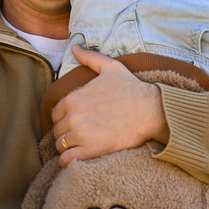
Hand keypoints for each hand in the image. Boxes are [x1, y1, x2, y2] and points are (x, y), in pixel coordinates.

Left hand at [51, 46, 165, 165]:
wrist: (151, 110)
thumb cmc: (132, 88)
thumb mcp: (111, 68)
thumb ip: (90, 58)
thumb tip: (75, 47)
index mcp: (73, 98)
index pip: (56, 114)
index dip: (65, 119)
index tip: (78, 123)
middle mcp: (73, 116)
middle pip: (58, 131)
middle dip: (67, 134)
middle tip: (82, 136)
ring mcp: (81, 134)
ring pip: (61, 145)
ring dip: (69, 147)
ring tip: (81, 148)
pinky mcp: (91, 150)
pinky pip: (68, 159)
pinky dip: (69, 161)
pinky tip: (78, 159)